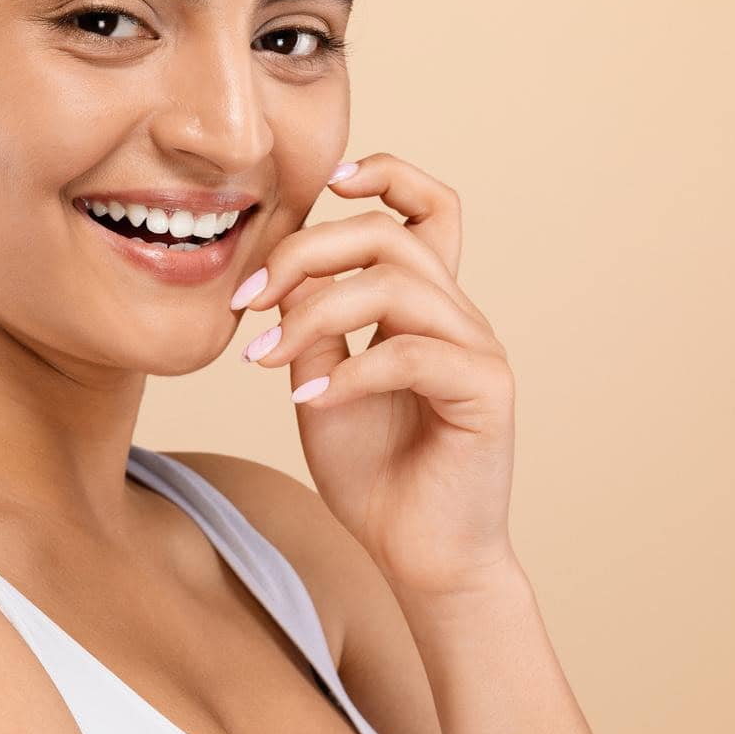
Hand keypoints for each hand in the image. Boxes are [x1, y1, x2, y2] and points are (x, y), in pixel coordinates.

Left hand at [231, 153, 517, 599]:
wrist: (420, 558)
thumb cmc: (375, 474)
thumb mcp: (321, 384)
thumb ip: (314, 327)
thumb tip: (282, 275)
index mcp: (426, 305)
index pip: (427, 208)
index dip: (384, 174)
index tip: (324, 184)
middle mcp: (458, 316)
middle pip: (393, 235)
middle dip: (308, 252)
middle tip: (247, 298)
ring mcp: (477, 350)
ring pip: (396, 286)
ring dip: (315, 312)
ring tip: (264, 358)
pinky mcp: (486, 392)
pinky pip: (410, 354)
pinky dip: (349, 371)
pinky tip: (308, 399)